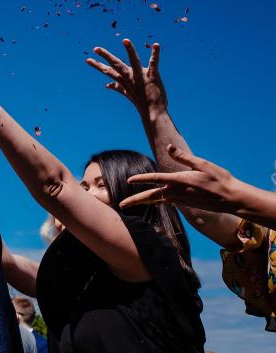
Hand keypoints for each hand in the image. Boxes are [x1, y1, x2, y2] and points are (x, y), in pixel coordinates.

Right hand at [86, 39, 165, 113]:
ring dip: (130, 50)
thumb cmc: (141, 102)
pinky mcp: (153, 77)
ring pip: (134, 61)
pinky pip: (154, 64)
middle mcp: (130, 78)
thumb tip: (107, 85)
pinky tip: (156, 45)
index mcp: (123, 81)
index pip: (108, 72)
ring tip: (125, 40)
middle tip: (95, 48)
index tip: (87, 60)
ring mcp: (141, 77)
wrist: (153, 112)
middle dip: (106, 56)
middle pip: (116, 65)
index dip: (97, 66)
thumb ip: (118, 87)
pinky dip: (155, 54)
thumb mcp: (127, 94)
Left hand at [120, 145, 244, 211]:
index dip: (141, 179)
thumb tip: (169, 147)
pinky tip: (153, 201)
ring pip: (157, 200)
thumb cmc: (219, 179)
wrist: (231, 199)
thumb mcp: (202, 164)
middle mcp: (176, 192)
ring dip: (143, 201)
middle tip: (121, 205)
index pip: (155, 178)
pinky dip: (157, 202)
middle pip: (151, 196)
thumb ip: (183, 157)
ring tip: (130, 203)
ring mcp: (180, 200)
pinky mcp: (184, 204)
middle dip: (135, 200)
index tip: (129, 180)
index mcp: (179, 180)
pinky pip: (166, 202)